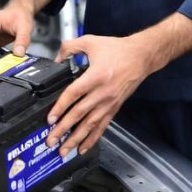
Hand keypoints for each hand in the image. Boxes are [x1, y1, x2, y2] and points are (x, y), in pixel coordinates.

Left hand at [46, 34, 151, 156]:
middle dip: (63, 129)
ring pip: (90, 124)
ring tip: (64, 150)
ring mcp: (109, 102)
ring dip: (76, 139)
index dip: (61, 107)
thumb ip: (70, 47)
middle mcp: (103, 92)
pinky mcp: (114, 108)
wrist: (141, 56)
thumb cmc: (118, 49)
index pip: (74, 94)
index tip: (51, 119)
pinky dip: (92, 139)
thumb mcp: (91, 41)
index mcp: (96, 75)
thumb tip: (57, 58)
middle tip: (51, 141)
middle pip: (79, 114)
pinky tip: (83, 148)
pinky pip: (102, 126)